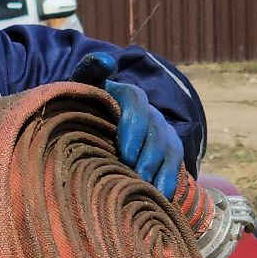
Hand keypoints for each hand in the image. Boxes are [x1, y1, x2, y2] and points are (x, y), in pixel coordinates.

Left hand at [71, 53, 181, 197]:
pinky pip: (174, 160)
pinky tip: (164, 196)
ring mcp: (160, 128)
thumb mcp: (82, 87)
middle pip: (155, 129)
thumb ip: (90, 72)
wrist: (91, 120)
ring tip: (150, 190)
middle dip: (147, 154)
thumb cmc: (82, 107)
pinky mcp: (167, 146)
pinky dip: (171, 178)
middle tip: (137, 176)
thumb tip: (106, 62)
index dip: (133, 128)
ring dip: (161, 168)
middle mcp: (147, 110)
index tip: (125, 152)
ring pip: (168, 145)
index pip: (135, 103)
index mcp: (126, 94)